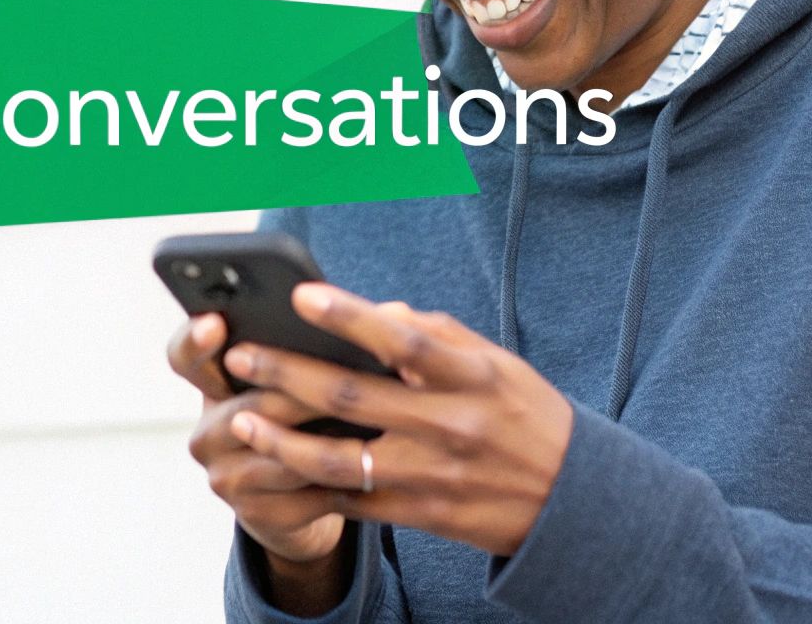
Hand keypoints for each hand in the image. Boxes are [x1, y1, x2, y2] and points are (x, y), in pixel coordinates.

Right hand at [166, 310, 352, 613]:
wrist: (299, 500)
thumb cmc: (307, 420)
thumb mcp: (297, 381)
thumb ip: (318, 345)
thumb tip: (389, 312)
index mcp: (212, 387)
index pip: (184, 356)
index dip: (195, 339)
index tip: (216, 323)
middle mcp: (207, 433)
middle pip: (249, 406)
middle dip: (300, 390)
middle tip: (345, 376)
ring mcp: (226, 479)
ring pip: (282, 453)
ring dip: (331, 437)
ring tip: (377, 420)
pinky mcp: (257, 517)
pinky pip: (306, 494)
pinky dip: (346, 478)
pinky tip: (379, 466)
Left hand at [220, 285, 574, 558]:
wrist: (571, 501)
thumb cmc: (524, 415)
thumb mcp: (495, 363)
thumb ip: (434, 335)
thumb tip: (373, 310)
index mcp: (472, 377)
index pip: (403, 340)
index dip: (350, 316)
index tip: (301, 295)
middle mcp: (450, 426)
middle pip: (352, 397)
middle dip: (285, 374)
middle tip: (240, 356)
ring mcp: (432, 476)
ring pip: (337, 459)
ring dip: (280, 441)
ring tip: (241, 420)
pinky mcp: (421, 515)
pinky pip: (352, 501)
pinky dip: (310, 484)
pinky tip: (277, 467)